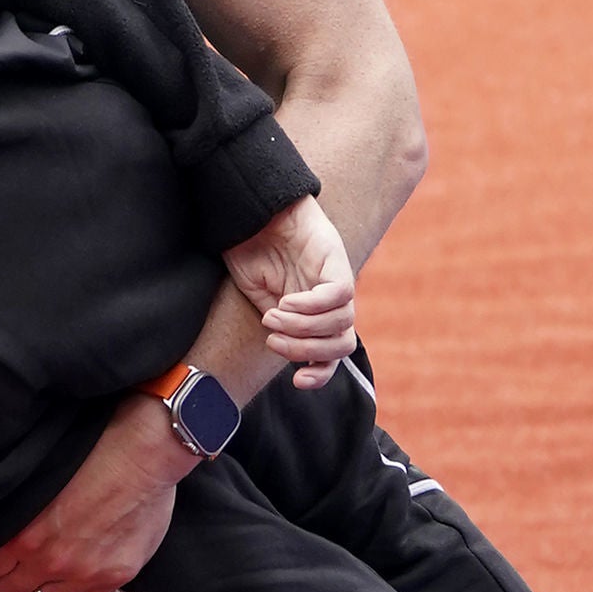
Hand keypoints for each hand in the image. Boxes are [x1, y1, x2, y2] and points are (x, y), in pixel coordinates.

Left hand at [0, 393, 187, 591]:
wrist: (143, 454)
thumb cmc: (91, 452)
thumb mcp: (38, 479)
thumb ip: (17, 513)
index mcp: (23, 534)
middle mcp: (50, 560)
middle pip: (6, 589)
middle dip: (0, 578)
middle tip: (4, 567)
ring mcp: (84, 573)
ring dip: (34, 589)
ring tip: (37, 573)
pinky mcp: (112, 577)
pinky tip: (65, 581)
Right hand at [222, 198, 355, 387]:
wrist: (250, 210)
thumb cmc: (251, 251)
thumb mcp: (260, 298)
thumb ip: (278, 326)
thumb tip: (282, 351)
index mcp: (314, 314)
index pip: (332, 354)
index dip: (321, 373)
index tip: (297, 381)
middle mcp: (330, 300)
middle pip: (343, 344)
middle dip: (307, 351)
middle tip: (273, 340)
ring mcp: (335, 278)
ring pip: (342, 323)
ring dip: (303, 328)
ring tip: (273, 315)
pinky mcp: (335, 258)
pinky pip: (340, 293)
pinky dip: (312, 305)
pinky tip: (286, 301)